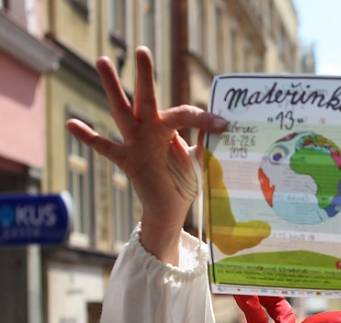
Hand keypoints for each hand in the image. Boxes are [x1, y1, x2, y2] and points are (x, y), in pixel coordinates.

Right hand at [66, 47, 227, 263]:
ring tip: (102, 60)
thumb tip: (222, 133)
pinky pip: (106, 148)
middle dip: (145, 75)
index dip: (205, 119)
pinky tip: (71, 123)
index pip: (184, 114)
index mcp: (168, 129)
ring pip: (122, 111)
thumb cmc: (182, 182)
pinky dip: (89, 137)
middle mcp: (149, 131)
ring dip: (113, 87)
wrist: (168, 210)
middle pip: (146, 98)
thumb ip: (205, 146)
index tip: (224, 125)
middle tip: (142, 50)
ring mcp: (135, 144)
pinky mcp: (127, 161)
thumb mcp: (198, 162)